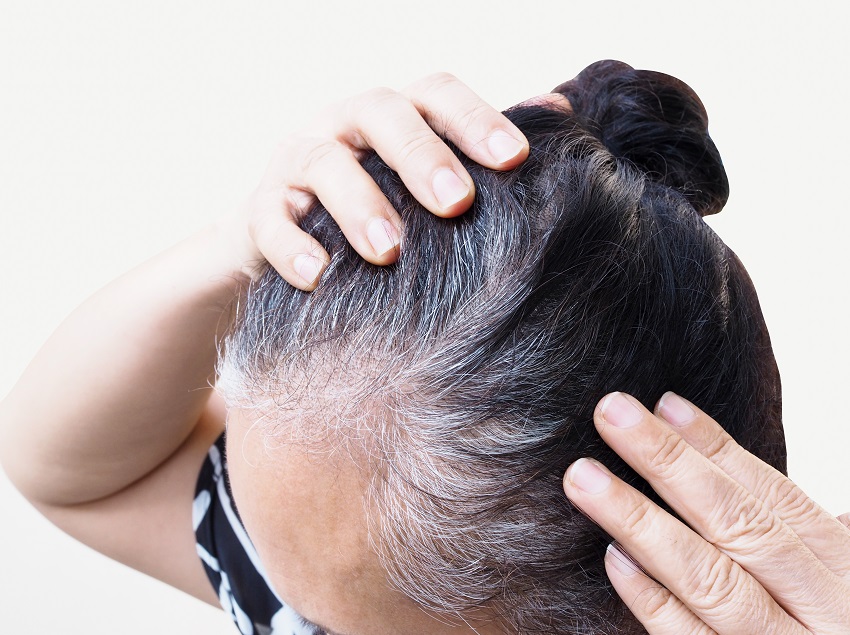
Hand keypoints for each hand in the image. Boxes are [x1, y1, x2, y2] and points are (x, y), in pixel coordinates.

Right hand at [222, 73, 528, 289]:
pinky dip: (290, 246)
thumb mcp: (422, 176)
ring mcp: (296, 162)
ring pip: (322, 162)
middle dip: (421, 157)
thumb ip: (477, 146)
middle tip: (456, 203)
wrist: (285, 236)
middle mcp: (345, 125)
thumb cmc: (376, 203)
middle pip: (382, 115)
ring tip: (389, 250)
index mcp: (395, 115)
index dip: (476, 119)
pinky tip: (318, 278)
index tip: (516, 160)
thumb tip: (559, 109)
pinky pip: (268, 220)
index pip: (436, 95)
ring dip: (357, 203)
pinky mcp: (258, 209)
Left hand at [563, 391, 849, 634]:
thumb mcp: (841, 579)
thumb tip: (730, 464)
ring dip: (641, 523)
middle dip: (668, 464)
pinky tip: (614, 560)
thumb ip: (806, 536)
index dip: (718, 448)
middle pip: (738, 527)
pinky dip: (655, 604)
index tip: (663, 403)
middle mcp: (828, 613)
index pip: (775, 498)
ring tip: (585, 477)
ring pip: (711, 582)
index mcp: (848, 573)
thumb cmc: (837, 623)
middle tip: (610, 413)